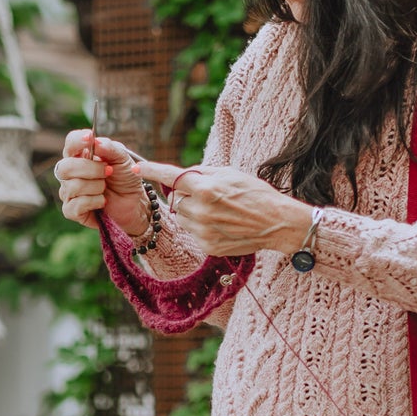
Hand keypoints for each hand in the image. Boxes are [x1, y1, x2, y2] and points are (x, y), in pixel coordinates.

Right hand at [54, 129, 150, 235]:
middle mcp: (69, 173)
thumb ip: (110, 148)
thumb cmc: (124, 178)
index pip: (69, 144)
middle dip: (90, 169)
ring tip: (106, 188)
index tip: (89, 137)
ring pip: (73, 187)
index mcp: (79, 156)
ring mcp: (68, 192)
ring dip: (97, 187)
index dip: (76, 140)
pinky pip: (76, 205)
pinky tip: (103, 201)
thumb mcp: (123, 159)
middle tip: (108, 171)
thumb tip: (95, 141)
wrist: (133, 202)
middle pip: (66, 167)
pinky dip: (95, 201)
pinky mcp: (71, 211)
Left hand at [132, 158, 311, 258]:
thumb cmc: (256, 194)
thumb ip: (203, 173)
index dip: (153, 171)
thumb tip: (182, 175)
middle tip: (206, 195)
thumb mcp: (230, 173)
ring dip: (192, 212)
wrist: (276, 224)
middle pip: (176, 200)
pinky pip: (193, 232)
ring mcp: (203, 231)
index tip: (139, 168)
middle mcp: (201, 211)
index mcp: (206, 189)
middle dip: (185, 195)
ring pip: (182, 217)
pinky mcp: (208, 246)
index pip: (171, 177)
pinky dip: (201, 227)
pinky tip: (221, 225)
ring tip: (217, 211)